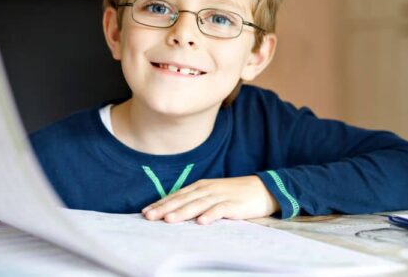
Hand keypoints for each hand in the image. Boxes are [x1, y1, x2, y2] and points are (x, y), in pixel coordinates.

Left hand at [142, 176, 278, 224]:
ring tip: (168, 220)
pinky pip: (220, 210)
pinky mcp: (233, 204)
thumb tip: (174, 210)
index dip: (161, 203)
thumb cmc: (234, 194)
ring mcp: (220, 196)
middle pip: (183, 199)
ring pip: (197, 204)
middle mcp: (207, 189)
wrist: (262, 189)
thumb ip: (195, 200)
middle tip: (149, 217)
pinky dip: (210, 215)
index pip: (176, 195)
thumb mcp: (211, 193)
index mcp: (200, 186)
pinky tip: (201, 222)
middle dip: (165, 208)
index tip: (145, 212)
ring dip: (182, 212)